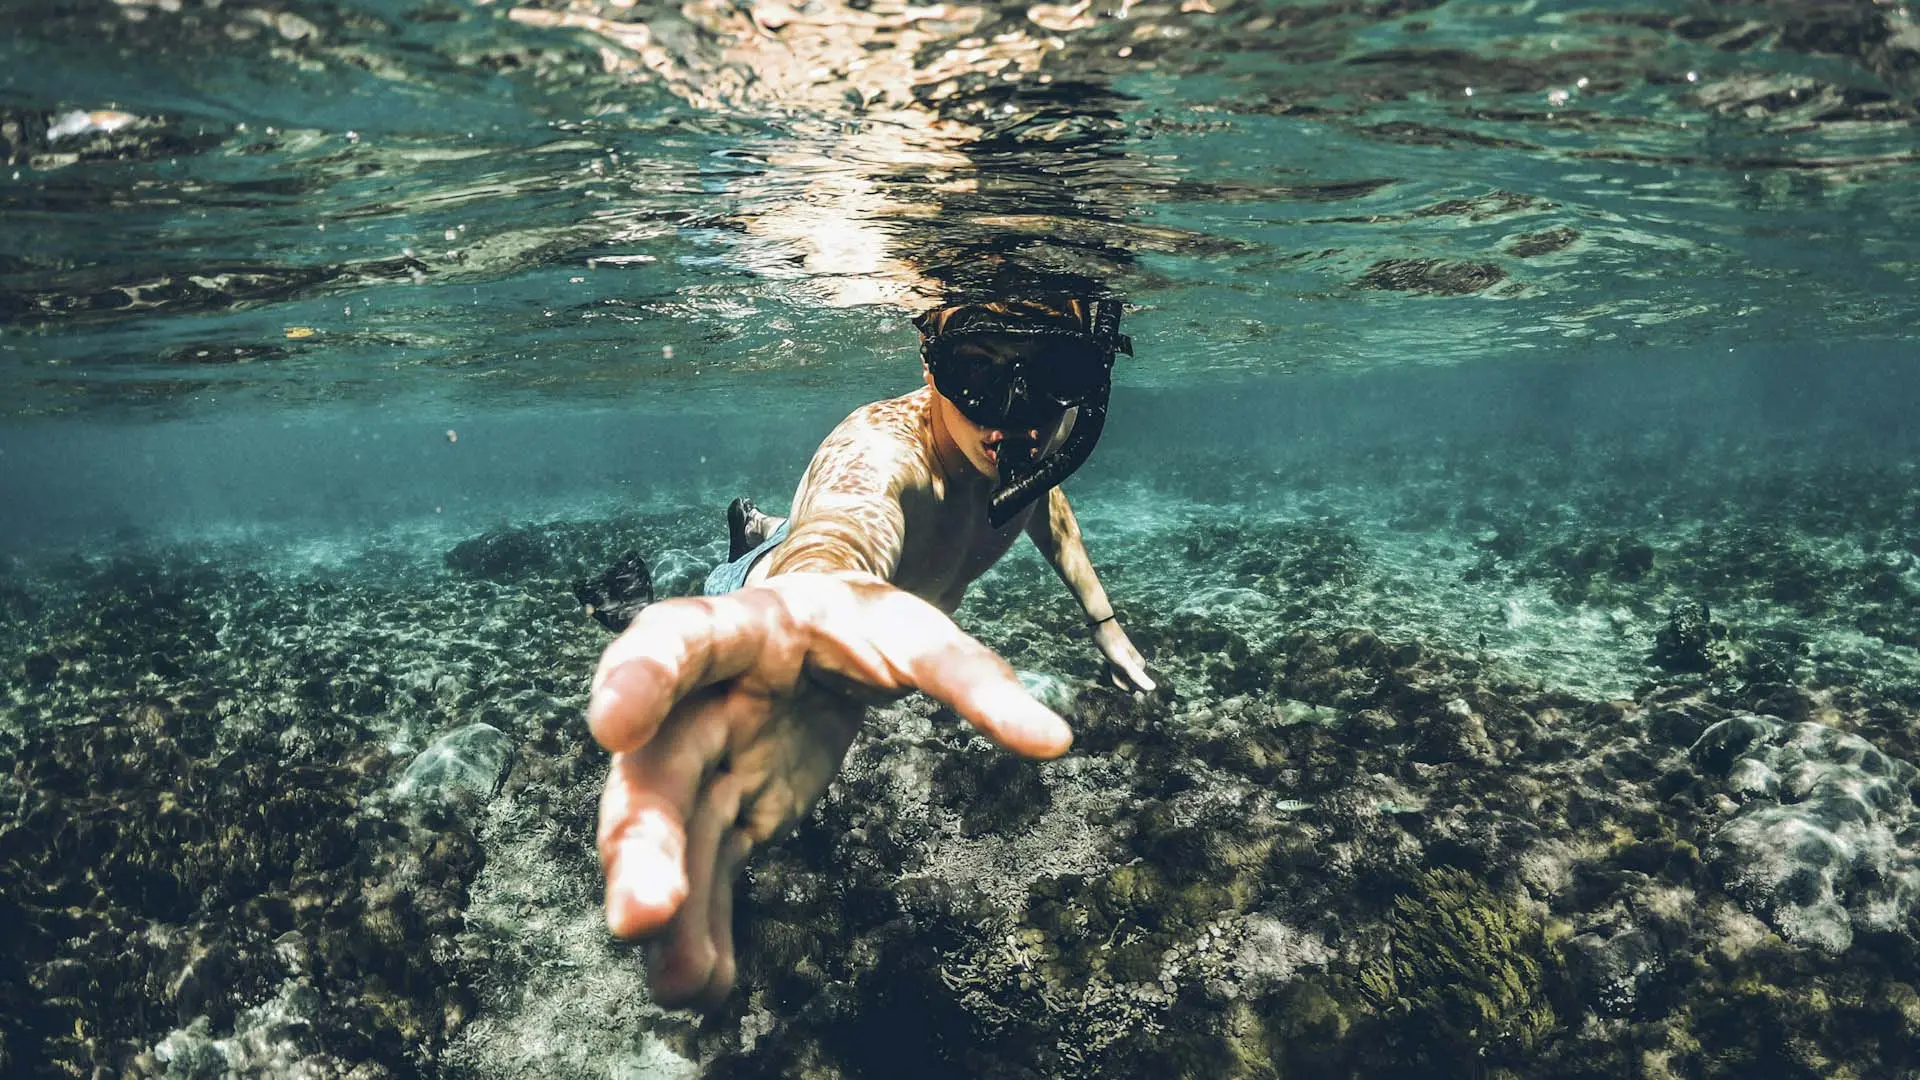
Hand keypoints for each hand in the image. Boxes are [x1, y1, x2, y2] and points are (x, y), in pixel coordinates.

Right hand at [587, 570, 1073, 1008]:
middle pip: (657, 768)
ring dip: (669, 907)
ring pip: (671, 835)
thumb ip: (975, 680)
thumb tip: (1057, 739)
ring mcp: (704, 762)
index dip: (636, 677)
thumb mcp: (918, 634)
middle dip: (640, 842)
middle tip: (641, 914)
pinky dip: (704, 929)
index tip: (611, 724)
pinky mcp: (724, 812)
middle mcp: (699, 701)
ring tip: (676, 982)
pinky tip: (706, 986)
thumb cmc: (862, 624)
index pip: (673, 639)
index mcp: (739, 630)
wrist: (823, 635)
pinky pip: (706, 873)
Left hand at [1092, 617, 1155, 692]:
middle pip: (1124, 683)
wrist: (1101, 625)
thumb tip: (1153, 689)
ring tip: (1107, 660)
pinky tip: (1105, 661)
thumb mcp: (1123, 662)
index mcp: (1140, 667)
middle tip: (1110, 664)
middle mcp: (1136, 665)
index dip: (1120, 683)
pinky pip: (1113, 671)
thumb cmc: (1111, 643)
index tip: (1115, 670)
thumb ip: (1137, 676)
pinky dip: (1108, 669)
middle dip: (1114, 677)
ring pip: (1117, 677)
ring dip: (1109, 673)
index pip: (1132, 688)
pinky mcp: (1118, 659)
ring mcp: (1127, 662)